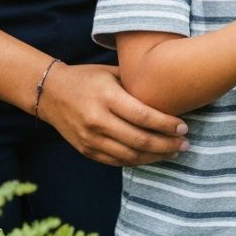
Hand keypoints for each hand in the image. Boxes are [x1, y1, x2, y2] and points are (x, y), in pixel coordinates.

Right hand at [38, 62, 189, 166]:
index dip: (166, 125)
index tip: (184, 127)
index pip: (143, 116)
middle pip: (139, 140)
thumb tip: (168, 89)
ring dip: (155, 156)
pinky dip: (137, 161)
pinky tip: (152, 156)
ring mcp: (91, 139)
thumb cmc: (87, 78)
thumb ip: (135, 84)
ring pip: (130, 155)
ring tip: (174, 152)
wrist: (50, 92)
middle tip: (185, 143)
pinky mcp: (87, 151)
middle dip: (166, 144)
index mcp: (107, 97)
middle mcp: (98, 120)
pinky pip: (117, 161)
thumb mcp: (111, 73)